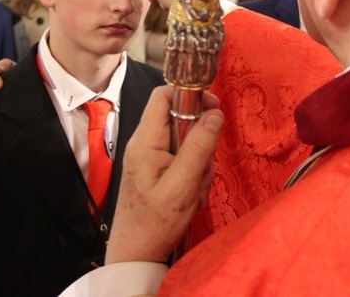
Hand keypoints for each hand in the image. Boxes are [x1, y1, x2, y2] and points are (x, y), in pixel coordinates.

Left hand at [106, 86, 222, 264]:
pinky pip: (182, 157)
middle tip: (204, 167)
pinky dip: (194, 172)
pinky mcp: (156, 168)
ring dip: (199, 160)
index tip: (213, 109)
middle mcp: (145, 143)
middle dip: (201, 138)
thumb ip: (198, 148)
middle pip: (180, 118)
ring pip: (186, 139)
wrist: (135, 254)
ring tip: (195, 188)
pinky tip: (192, 194)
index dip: (191, 95)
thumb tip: (215, 114)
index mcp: (146, 141)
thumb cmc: (154, 224)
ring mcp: (150, 156)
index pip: (164, 95)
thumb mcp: (182, 186)